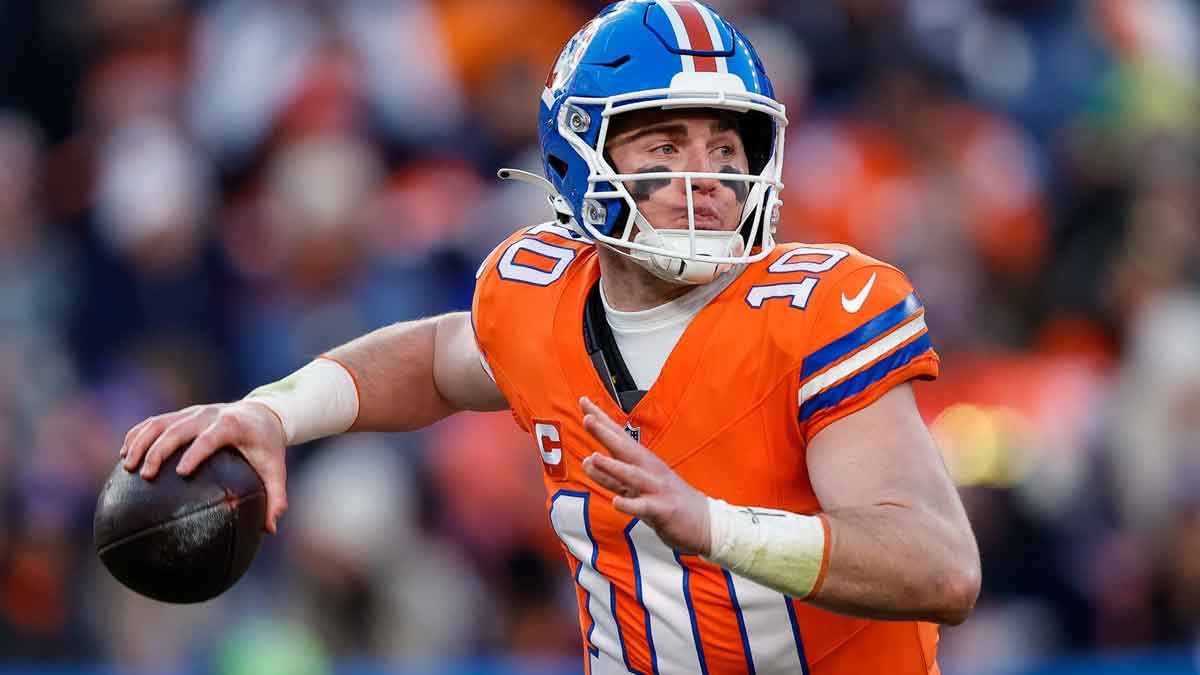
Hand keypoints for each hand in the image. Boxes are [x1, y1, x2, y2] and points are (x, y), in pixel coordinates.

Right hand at [119, 400, 288, 533]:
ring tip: (126, 466)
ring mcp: (192, 412)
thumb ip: (276, 497)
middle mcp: (208, 414)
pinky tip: (124, 454)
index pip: (210, 437)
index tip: (182, 472)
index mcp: (232, 425)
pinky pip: (154, 421)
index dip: (196, 452)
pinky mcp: (181, 414)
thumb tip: (270, 530)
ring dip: (140, 441)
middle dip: (159, 449)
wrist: (262, 413)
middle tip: (146, 475)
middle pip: (178, 428)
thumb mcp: (276, 469)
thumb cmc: (267, 446)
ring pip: (159, 422)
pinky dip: (137, 434)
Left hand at [578, 396, 711, 555]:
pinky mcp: (663, 509)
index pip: (618, 435)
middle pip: (625, 449)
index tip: (584, 402)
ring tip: (594, 458)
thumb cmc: (667, 499)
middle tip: (588, 419)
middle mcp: (649, 469)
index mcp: (643, 461)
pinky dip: (630, 505)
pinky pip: (644, 507)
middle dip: (606, 434)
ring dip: (613, 467)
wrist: (704, 521)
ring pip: (632, 476)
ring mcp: (657, 488)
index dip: (601, 420)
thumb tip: (587, 461)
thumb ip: (611, 475)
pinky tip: (616, 503)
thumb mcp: (635, 485)